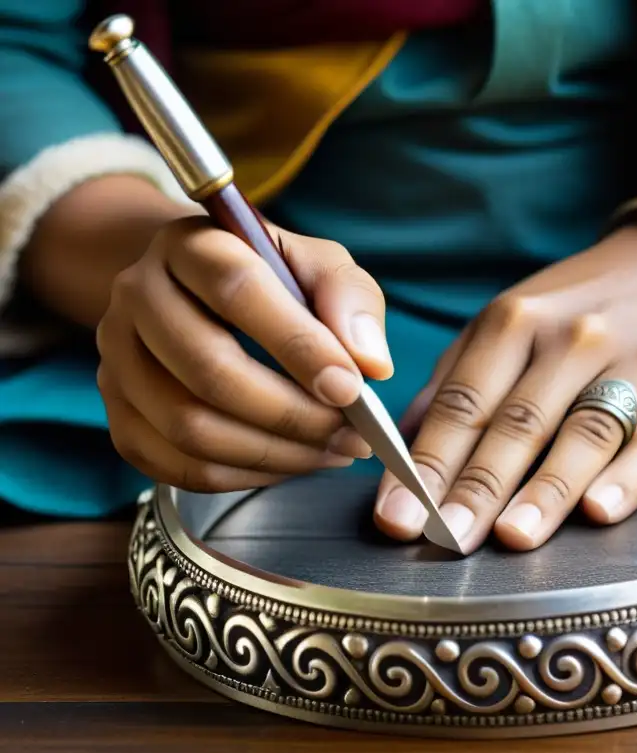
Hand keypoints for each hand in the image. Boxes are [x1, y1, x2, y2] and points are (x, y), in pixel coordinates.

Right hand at [97, 217, 390, 490]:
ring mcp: (117, 361)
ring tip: (332, 451)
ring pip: (189, 428)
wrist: (198, 293)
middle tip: (351, 433)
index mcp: (190, 246)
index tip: (351, 387)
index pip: (236, 291)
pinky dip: (245, 476)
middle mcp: (138, 297)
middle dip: (292, 414)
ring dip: (275, 453)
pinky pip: (178, 467)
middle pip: (208, 371)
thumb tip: (371, 365)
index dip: (298, 346)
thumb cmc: (272, 279)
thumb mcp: (319, 264)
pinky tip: (291, 462)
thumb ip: (349, 299)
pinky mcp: (119, 416)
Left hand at [374, 220, 636, 551]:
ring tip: (512, 536)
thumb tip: (403, 443)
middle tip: (445, 539)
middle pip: (518, 422)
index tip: (398, 517)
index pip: (464, 400)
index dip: (429, 462)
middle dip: (477, 486)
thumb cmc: (579, 307)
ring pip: (585, 433)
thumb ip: (457, 378)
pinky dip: (627, 478)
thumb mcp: (511, 320)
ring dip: (546, 489)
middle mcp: (574, 339)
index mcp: (518, 320)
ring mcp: (635, 364)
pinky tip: (599, 512)